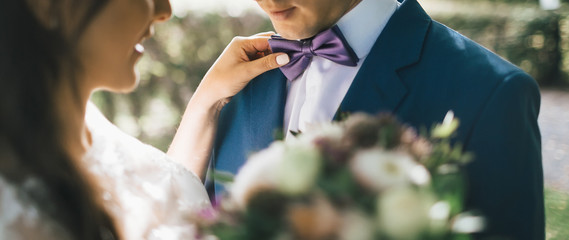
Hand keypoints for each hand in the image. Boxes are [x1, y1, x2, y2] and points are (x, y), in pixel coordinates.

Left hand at [168, 32, 288, 179]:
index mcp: (241, 43)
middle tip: (292, 58)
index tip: (294, 52)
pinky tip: (276, 68)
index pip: (267, 40)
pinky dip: (269, 62)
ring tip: (287, 64)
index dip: (281, 45)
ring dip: (274, 57)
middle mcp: (242, 45)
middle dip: (279, 50)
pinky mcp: (244, 63)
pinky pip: (261, 59)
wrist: (210, 95)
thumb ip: (267, 63)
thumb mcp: (248, 72)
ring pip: (265, 52)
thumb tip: (286, 56)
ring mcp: (243, 54)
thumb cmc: (224, 82)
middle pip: (267, 43)